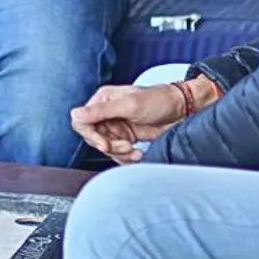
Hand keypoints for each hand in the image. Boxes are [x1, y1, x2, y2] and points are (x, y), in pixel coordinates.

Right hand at [70, 83, 191, 163]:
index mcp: (103, 100)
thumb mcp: (129, 105)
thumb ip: (101, 111)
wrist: (183, 110)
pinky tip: (140, 153)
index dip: (91, 135)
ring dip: (120, 153)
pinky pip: (119, 153)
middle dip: (110, 146)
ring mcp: (117, 126)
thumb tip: (75, 114)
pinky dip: (128, 157)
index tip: (105, 144)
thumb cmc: (159, 100)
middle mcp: (107, 113)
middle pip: (94, 138)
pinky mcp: (127, 137)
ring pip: (106, 148)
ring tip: (135, 151)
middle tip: (126, 146)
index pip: (82, 121)